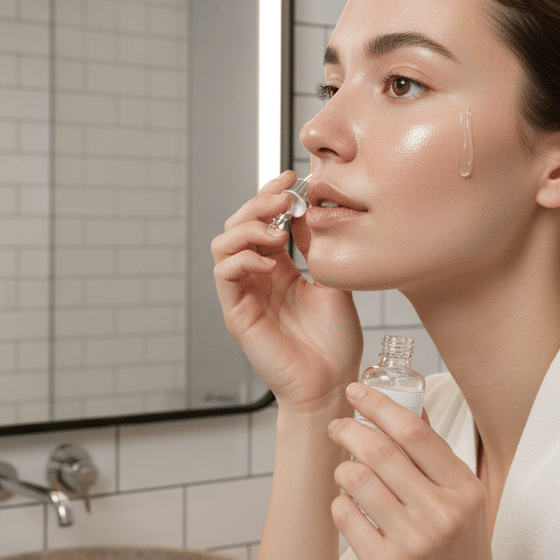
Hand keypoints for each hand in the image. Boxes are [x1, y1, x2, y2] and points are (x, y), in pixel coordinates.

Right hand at [212, 171, 362, 409]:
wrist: (332, 382)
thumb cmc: (336, 342)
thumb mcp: (334, 281)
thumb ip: (318, 247)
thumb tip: (307, 209)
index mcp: (278, 269)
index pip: (262, 221)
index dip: (271, 195)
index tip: (293, 177)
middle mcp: (256, 278)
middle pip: (237, 225)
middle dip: (258, 204)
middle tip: (285, 198)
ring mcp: (244, 294)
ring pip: (223, 244)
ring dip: (248, 229)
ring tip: (278, 233)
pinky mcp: (236, 313)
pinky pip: (224, 274)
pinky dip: (243, 258)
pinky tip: (271, 262)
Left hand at [327, 383, 506, 559]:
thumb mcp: (467, 510)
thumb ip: (439, 466)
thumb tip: (410, 411)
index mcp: (465, 492)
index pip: (415, 431)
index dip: (378, 404)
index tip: (355, 390)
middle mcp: (443, 513)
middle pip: (380, 450)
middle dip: (348, 429)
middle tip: (336, 425)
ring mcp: (414, 542)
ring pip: (357, 480)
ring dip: (341, 469)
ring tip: (344, 472)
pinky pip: (345, 517)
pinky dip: (338, 506)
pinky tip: (346, 510)